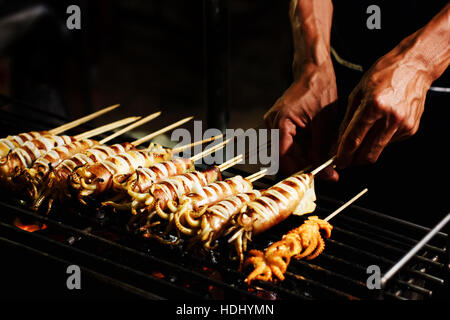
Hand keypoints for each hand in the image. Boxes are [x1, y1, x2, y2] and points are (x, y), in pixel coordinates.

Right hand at [264, 60, 338, 180]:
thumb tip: (327, 175)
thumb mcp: (325, 125)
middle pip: (286, 158)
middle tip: (328, 171)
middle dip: (306, 165)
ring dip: (306, 157)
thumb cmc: (319, 91)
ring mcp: (274, 125)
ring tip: (325, 155)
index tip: (319, 177)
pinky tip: (317, 146)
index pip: (284, 158)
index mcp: (280, 123)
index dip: (301, 171)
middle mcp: (272, 125)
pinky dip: (304, 149)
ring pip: (288, 153)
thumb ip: (322, 152)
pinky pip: (289, 144)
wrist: (313, 72)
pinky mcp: (279, 125)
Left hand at [336, 46, 433, 167]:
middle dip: (355, 160)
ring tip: (365, 134)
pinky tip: (380, 125)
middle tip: (347, 157)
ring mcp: (403, 124)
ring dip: (368, 149)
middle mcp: (391, 117)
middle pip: (368, 154)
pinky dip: (381, 140)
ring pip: (379, 150)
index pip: (354, 139)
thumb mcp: (357, 93)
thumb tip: (339, 141)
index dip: (344, 154)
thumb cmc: (384, 74)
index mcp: (374, 105)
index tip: (338, 161)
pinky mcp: (411, 128)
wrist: (414, 66)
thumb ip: (347, 120)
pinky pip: (390, 142)